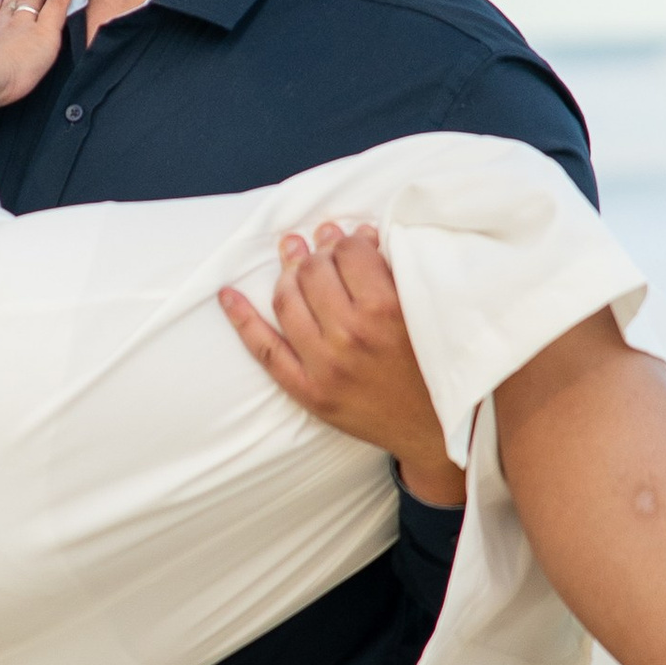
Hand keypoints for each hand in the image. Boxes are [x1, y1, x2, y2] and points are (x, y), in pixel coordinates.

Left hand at [220, 223, 462, 505]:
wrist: (437, 430)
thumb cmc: (438, 364)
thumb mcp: (428, 313)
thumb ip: (396, 272)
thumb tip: (357, 234)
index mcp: (387, 310)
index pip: (350, 252)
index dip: (350, 241)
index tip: (354, 243)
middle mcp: (351, 335)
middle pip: (314, 272)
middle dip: (317, 252)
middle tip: (319, 247)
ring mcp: (325, 365)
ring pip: (287, 300)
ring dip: (286, 273)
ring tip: (291, 258)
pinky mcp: (309, 392)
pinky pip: (265, 350)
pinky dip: (242, 320)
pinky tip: (227, 296)